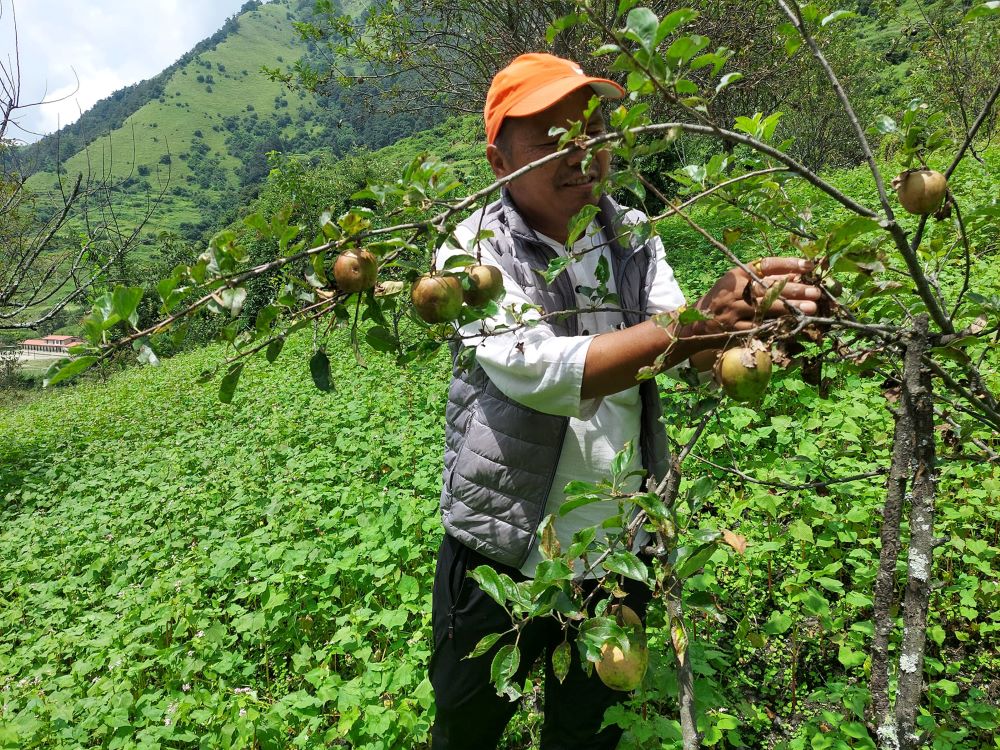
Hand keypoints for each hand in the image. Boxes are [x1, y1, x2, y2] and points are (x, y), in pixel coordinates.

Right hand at [690, 257, 820, 333]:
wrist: (695, 321)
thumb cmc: (722, 298)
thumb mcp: (736, 281)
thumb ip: (761, 277)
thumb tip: (796, 276)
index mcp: (737, 274)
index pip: (767, 264)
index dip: (789, 264)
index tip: (809, 266)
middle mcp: (735, 290)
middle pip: (769, 287)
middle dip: (795, 290)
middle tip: (816, 292)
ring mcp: (734, 311)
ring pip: (767, 308)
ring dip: (791, 308)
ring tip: (811, 308)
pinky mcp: (735, 329)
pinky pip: (759, 327)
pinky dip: (778, 325)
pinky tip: (793, 325)